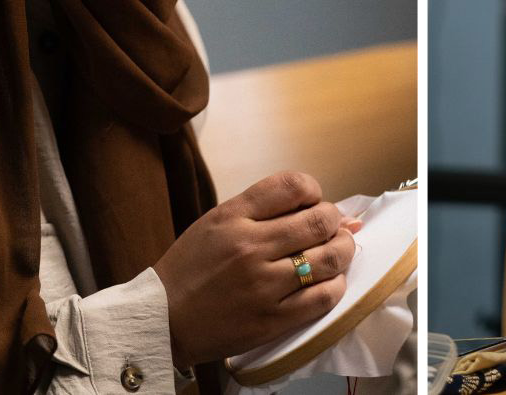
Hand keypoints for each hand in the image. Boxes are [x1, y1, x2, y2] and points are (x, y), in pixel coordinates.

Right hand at [153, 170, 356, 367]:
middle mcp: (250, 247)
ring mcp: (263, 285)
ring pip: (329, 259)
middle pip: (319, 221)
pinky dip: (336, 285)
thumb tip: (317, 203)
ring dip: (343, 250)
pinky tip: (328, 281)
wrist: (162, 319)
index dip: (313, 190)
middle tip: (331, 228)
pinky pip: (323, 298)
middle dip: (334, 221)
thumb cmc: (190, 267)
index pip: (293, 186)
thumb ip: (262, 210)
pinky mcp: (272, 320)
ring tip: (337, 251)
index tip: (311, 202)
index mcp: (233, 217)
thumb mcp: (216, 222)